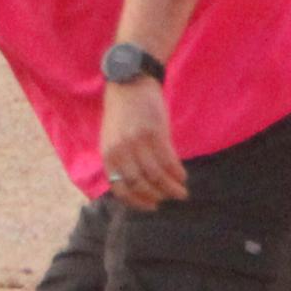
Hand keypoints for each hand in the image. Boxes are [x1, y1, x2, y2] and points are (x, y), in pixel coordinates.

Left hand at [100, 79, 186, 209]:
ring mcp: (137, 143)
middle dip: (158, 196)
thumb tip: (139, 187)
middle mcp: (120, 151)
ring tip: (182, 192)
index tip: (152, 206)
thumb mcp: (113, 139)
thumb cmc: (123, 115)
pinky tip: (183, 176)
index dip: (137, 201)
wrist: (130, 84)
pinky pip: (168, 160)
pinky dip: (177, 172)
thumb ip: (121, 161)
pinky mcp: (155, 133)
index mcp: (108, 155)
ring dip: (171, 188)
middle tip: (172, 199)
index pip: (119, 188)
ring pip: (156, 175)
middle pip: (140, 184)